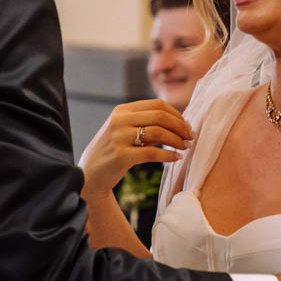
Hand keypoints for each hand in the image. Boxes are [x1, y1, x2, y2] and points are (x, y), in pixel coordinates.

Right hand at [79, 100, 193, 195]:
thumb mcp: (124, 132)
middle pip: (160, 116)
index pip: (157, 104)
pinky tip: (176, 158)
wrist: (89, 175)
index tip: (187, 126)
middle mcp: (119, 120)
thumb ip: (146, 125)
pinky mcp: (120, 156)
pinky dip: (168, 155)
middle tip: (190, 137)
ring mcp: (118, 137)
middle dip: (180, 126)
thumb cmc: (112, 153)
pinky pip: (152, 153)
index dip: (177, 114)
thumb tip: (179, 124)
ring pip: (158, 132)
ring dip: (177, 140)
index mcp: (122, 110)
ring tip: (185, 147)